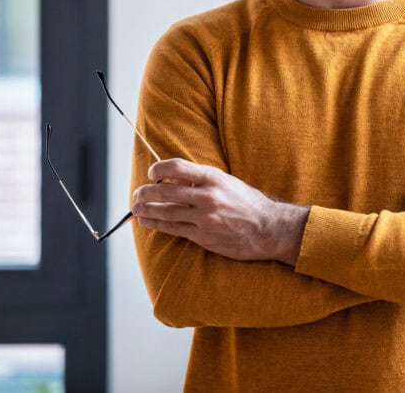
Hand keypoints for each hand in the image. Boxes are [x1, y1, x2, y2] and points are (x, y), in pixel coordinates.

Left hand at [132, 159, 308, 264]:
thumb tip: (174, 180)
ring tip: (136, 208)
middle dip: (145, 192)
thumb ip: (201, 180)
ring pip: (165, 212)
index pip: (176, 167)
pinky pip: (174, 229)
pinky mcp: (203, 237)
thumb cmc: (249, 203)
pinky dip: (157, 224)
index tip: (152, 173)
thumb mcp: (227, 182)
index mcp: (213, 178)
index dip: (158, 169)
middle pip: (164, 192)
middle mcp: (207, 197)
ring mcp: (204, 218)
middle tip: (138, 194)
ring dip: (146, 210)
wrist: (269, 228)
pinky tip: (147, 221)